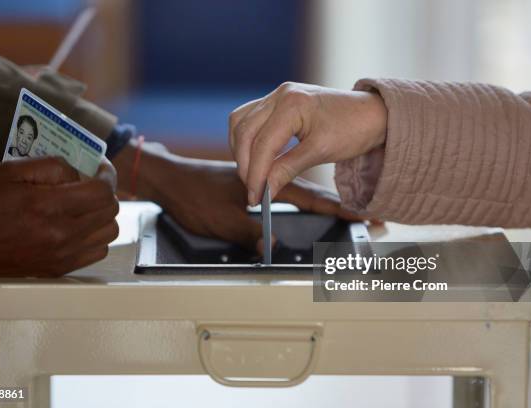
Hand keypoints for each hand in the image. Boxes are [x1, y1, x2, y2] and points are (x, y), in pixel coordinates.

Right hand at [0, 157, 118, 290]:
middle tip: (92, 183)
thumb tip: (79, 172)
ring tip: (87, 204)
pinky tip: (81, 226)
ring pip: (109, 232)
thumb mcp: (9, 172)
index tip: (102, 168)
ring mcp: (64, 254)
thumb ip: (50, 166)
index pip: (102, 191)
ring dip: (104, 214)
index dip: (108, 175)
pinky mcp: (62, 268)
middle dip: (105, 191)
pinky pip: (99, 251)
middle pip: (110, 210)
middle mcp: (61, 234)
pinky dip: (97, 236)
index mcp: (48, 207)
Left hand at [114, 142, 363, 251]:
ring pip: (296, 190)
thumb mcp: (220, 219)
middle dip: (336, 205)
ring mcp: (258, 181)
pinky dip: (298, 198)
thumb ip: (247, 233)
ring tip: (341, 211)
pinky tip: (300, 203)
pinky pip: (280, 190)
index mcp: (265, 181)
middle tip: (361, 214)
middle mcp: (265, 178)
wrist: (169, 178)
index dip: (335, 207)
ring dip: (319, 201)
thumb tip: (272, 247)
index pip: (308, 196)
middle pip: (308, 192)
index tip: (359, 214)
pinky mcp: (248, 186)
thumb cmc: (192, 195)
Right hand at [229, 82, 386, 204]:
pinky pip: (249, 118)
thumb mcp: (320, 152)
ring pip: (241, 123)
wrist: (371, 114)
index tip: (256, 197)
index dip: (256, 174)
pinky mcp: (277, 101)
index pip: (263, 144)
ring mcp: (277, 95)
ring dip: (241, 151)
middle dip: (245, 165)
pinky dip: (247, 139)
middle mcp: (280, 94)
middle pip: (245, 132)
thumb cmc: (353, 129)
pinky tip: (253, 156)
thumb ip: (287, 169)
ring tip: (251, 175)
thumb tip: (265, 190)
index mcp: (292, 103)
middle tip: (252, 190)